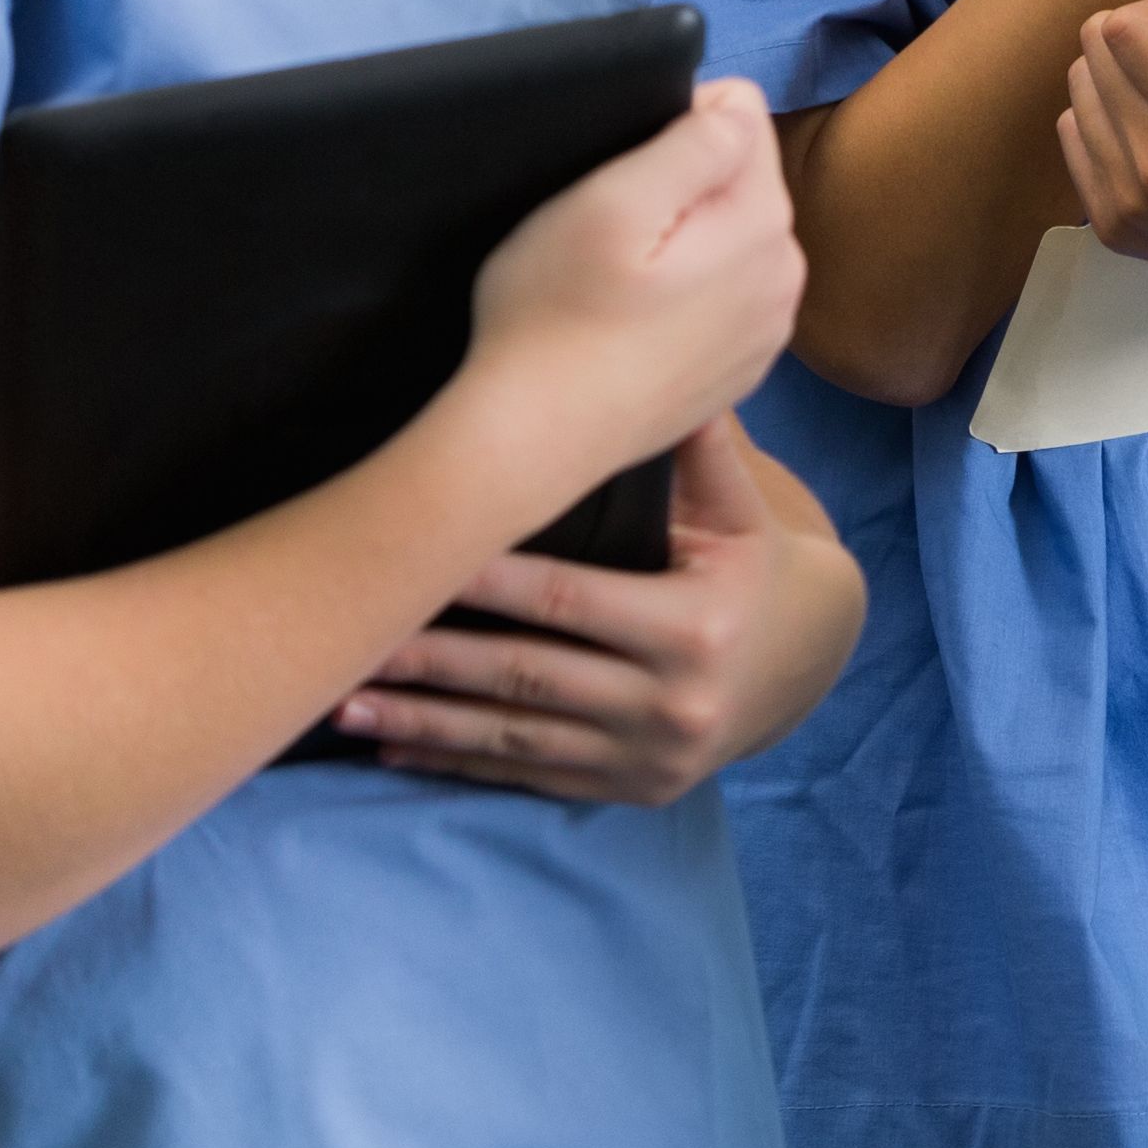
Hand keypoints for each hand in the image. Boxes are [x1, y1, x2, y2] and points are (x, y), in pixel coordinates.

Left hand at [335, 415, 869, 803]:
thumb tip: (657, 356)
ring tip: (343, 708)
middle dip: (429, 661)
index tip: (413, 566)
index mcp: (693, 624)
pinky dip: (456, 768)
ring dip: (423, 725)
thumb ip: (698, 446)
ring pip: (515, 737)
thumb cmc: (753, 567)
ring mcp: (647, 757)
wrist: (804, 665)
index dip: (485, 584)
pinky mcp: (630, 790)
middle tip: (348, 644)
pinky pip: (530, 777)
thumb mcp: (740, 509)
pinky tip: (393, 753)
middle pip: (525, 676)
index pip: (567, 600)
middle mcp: (671, 701)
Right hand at [466, 79, 805, 515]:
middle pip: (738, 181)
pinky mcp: (739, 370)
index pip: (741, 117)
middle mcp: (786, 276)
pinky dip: (682, 296)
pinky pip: (719, 296)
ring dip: (681, 243)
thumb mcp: (610, 201)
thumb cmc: (553, 317)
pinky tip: (632, 326)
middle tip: (611, 236)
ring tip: (617, 284)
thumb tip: (737, 106)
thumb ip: (692, 142)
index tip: (621, 175)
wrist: (532, 442)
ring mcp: (767, 331)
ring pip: (727, 238)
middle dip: (680, 189)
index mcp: (764, 224)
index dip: (673, 127)